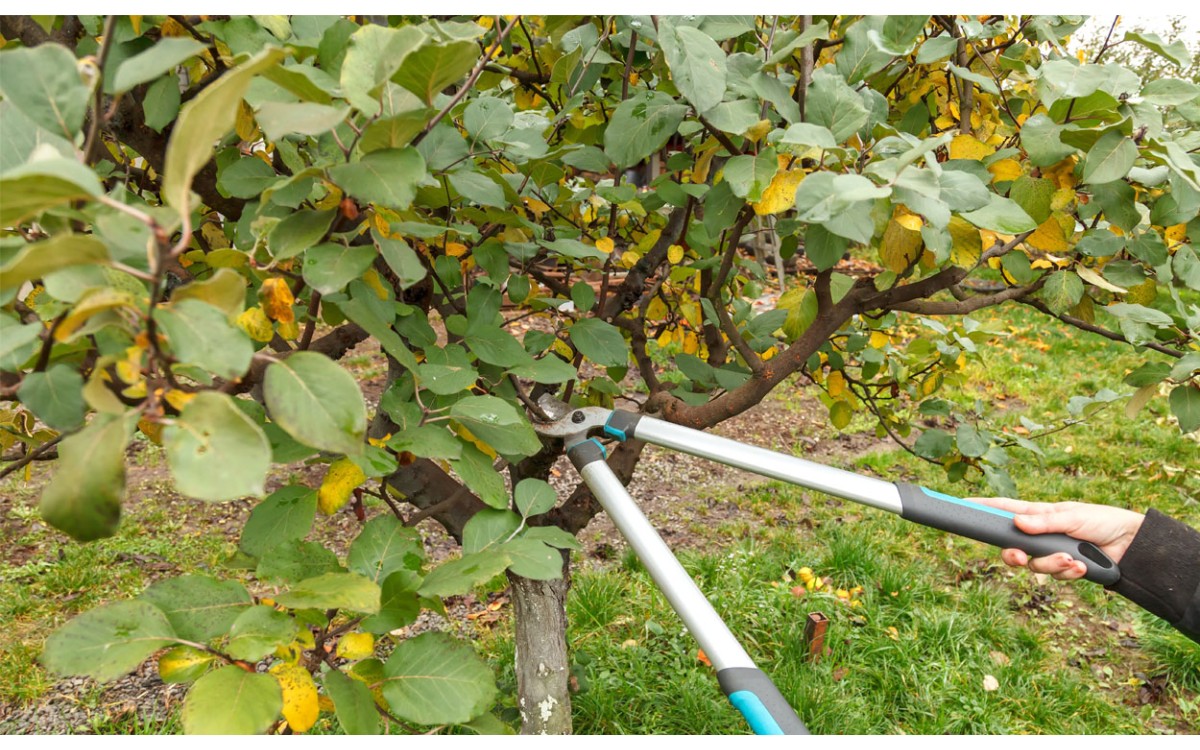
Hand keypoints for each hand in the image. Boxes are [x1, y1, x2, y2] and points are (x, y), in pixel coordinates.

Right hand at [971, 498, 1143, 579]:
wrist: (1133, 546)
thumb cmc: (1102, 520)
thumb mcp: (1073, 517)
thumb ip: (1044, 522)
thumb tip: (1016, 523)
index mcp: (1037, 515)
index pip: (1003, 510)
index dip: (981, 509)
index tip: (961, 506)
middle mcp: (1039, 535)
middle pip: (1011, 548)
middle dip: (1013, 556)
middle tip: (1018, 559)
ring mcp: (1051, 553)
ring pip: (1035, 566)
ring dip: (1052, 565)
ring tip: (1072, 560)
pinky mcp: (1065, 570)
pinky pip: (1056, 577)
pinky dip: (1068, 573)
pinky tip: (1082, 566)